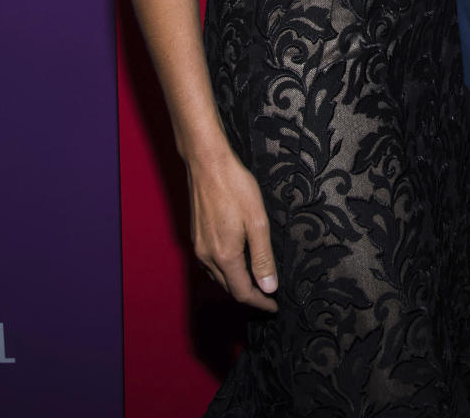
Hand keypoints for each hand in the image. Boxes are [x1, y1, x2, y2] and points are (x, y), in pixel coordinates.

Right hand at [187, 144, 277, 310]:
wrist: (207, 163)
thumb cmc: (235, 188)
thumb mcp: (257, 222)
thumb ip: (263, 257)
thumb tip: (269, 287)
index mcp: (225, 255)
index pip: (243, 292)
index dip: (260, 303)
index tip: (274, 306)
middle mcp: (208, 256)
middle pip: (229, 288)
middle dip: (249, 295)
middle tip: (268, 296)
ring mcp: (199, 246)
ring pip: (218, 277)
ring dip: (236, 284)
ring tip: (255, 282)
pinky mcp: (196, 236)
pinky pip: (211, 264)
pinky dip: (226, 271)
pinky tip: (236, 262)